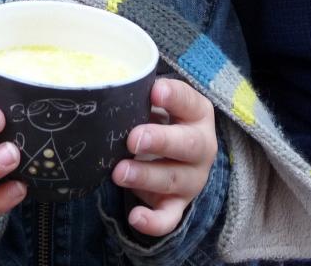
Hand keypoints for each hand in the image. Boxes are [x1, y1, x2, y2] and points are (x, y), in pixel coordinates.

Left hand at [111, 78, 217, 237]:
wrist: (173, 154)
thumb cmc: (158, 119)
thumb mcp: (156, 104)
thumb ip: (140, 97)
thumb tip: (109, 88)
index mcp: (197, 114)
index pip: (190, 102)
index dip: (174, 97)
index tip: (155, 92)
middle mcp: (201, 147)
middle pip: (189, 145)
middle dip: (161, 141)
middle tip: (134, 139)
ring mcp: (192, 178)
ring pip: (174, 180)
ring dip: (146, 176)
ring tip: (119, 172)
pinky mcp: (178, 205)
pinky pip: (169, 218)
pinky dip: (154, 222)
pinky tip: (136, 217)